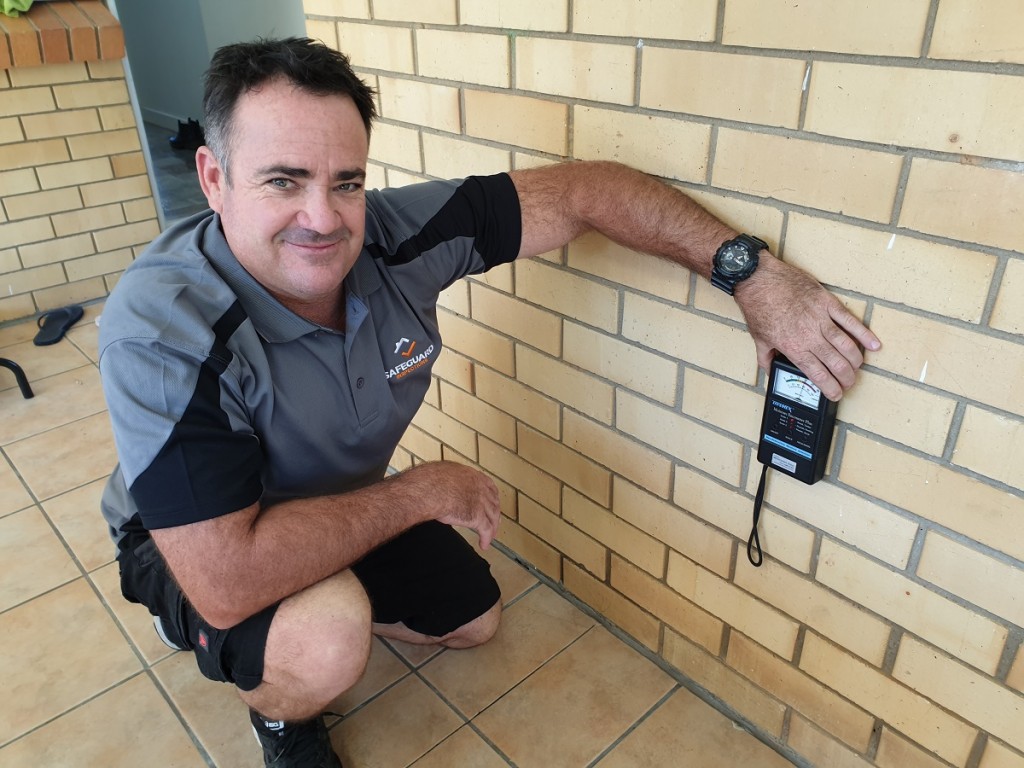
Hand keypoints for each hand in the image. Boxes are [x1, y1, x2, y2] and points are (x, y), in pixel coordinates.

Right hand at [419, 462, 501, 548]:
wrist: (428, 490)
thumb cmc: (427, 481)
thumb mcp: (441, 473)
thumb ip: (449, 480)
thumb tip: (443, 485)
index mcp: (471, 475)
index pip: (488, 485)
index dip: (491, 495)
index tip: (492, 501)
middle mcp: (479, 487)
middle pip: (493, 502)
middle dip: (494, 513)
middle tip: (495, 521)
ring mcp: (480, 502)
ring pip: (492, 517)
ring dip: (493, 527)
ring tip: (491, 536)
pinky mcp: (477, 517)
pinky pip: (485, 530)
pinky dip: (486, 539)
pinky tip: (483, 545)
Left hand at [734, 254, 880, 400]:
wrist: (759, 280)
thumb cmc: (758, 306)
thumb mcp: (759, 338)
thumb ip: (766, 358)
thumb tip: (768, 370)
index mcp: (794, 348)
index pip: (818, 375)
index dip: (830, 388)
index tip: (836, 394)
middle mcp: (810, 336)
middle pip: (836, 364)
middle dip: (846, 378)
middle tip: (850, 383)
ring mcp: (821, 319)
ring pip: (846, 346)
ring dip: (855, 360)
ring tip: (858, 368)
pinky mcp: (827, 303)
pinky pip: (850, 321)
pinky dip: (864, 334)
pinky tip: (874, 345)